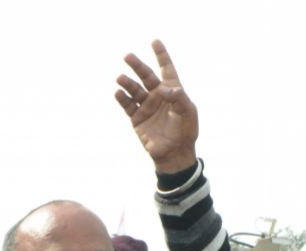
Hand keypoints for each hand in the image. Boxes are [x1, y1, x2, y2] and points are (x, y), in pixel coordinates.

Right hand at [116, 40, 198, 174]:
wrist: (174, 153)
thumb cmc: (185, 131)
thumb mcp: (187, 113)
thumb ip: (179, 99)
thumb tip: (166, 89)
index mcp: (173, 91)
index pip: (166, 69)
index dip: (161, 55)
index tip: (154, 41)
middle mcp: (158, 96)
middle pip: (146, 76)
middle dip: (137, 65)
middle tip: (128, 56)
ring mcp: (146, 106)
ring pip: (134, 89)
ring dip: (127, 83)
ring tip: (120, 78)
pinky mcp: (137, 118)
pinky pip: (128, 105)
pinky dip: (122, 98)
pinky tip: (118, 93)